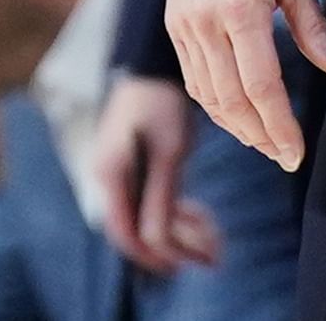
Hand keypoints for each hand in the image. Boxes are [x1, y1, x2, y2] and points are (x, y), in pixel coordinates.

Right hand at [93, 72, 221, 273]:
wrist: (153, 61)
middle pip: (139, 230)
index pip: (127, 233)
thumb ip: (161, 195)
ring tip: (214, 238)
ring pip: (149, 218)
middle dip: (176, 247)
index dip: (156, 255)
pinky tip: (200, 216)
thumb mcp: (167, 150)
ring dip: (181, 231)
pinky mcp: (138, 167)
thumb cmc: (159, 101)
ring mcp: (124, 173)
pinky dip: (177, 212)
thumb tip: (160, 243)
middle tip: (213, 254)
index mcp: (112, 176)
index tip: (189, 264)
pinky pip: (155, 202)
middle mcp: (112, 179)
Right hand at [164, 0, 325, 170]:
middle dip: (260, 135)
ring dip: (236, 125)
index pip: (261, 87)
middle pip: (232, 100)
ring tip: (263, 141)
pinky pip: (193, 77)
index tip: (295, 153)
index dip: (280, 126)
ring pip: (208, 95)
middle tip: (283, 155)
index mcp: (241, 10)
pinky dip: (214, 103)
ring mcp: (185, 25)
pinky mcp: (174, 23)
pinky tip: (235, 112)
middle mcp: (206, 23)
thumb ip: (314, 29)